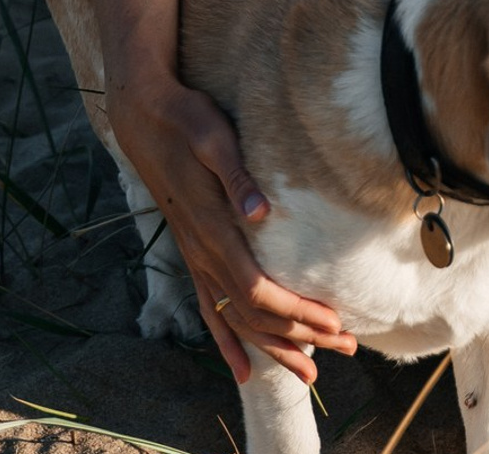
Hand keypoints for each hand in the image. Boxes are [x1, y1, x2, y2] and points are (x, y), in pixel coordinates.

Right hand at [106, 74, 356, 382]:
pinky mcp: (194, 250)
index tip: (334, 323)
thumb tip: (262, 212)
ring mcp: (195, 256)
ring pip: (235, 320)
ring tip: (310, 373)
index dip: (296, 313)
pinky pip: (211, 310)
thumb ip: (236, 177)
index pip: (259, 290)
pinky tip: (244, 367)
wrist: (142, 116)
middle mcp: (202, 252)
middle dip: (299, 338)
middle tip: (346, 350)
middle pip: (254, 314)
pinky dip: (229, 342)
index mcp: (212, 229)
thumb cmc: (186, 121)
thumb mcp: (213, 139)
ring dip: (273, 347)